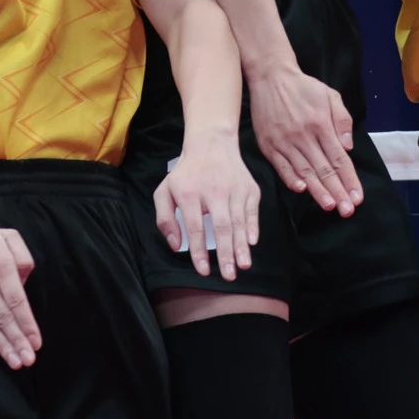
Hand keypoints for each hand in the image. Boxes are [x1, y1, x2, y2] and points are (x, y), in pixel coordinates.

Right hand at [0, 216, 40, 367]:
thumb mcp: (7, 237)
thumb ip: (23, 258)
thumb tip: (25, 285)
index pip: (16, 301)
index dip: (27, 324)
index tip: (36, 343)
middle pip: (2, 317)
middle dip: (17, 341)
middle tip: (28, 360)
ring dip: (2, 345)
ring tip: (15, 362)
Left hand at [154, 133, 261, 279]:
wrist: (211, 143)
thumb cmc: (186, 173)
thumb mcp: (165, 190)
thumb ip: (165, 218)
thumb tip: (176, 245)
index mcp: (189, 193)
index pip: (195, 227)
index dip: (199, 251)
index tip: (203, 271)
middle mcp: (214, 190)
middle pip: (221, 227)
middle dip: (226, 254)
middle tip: (228, 276)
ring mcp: (234, 189)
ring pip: (239, 221)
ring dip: (241, 246)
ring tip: (243, 265)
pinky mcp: (250, 187)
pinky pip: (252, 211)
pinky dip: (253, 226)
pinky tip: (252, 242)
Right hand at [247, 63, 361, 215]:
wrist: (270, 76)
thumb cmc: (303, 87)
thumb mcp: (330, 95)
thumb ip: (342, 120)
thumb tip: (348, 147)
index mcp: (321, 124)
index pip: (339, 159)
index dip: (349, 180)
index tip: (357, 197)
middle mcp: (303, 135)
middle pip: (323, 169)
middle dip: (337, 192)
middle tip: (347, 211)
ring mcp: (284, 141)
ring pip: (304, 171)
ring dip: (318, 191)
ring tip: (330, 206)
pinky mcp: (268, 144)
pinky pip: (281, 166)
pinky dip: (291, 179)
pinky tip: (302, 190)